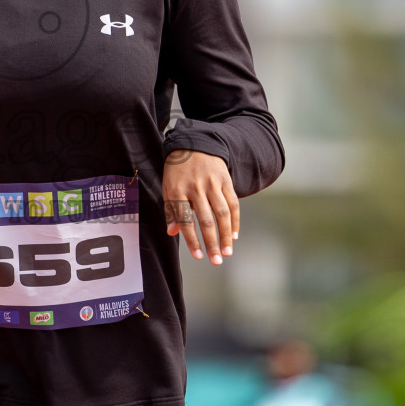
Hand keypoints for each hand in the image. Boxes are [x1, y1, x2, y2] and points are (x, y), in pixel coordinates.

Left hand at [163, 149, 238, 264]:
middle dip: (212, 242)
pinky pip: (233, 203)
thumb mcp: (168, 188)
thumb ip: (171, 210)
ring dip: (226, 235)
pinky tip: (235, 235)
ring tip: (228, 251)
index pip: (186, 220)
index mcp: (178, 191)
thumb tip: (172, 233)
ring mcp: (212, 183)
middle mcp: (195, 187)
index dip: (192, 240)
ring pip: (222, 213)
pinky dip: (235, 220)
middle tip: (216, 261)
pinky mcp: (225, 180)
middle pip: (206, 219)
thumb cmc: (177, 172)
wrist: (194, 144)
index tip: (198, 256)